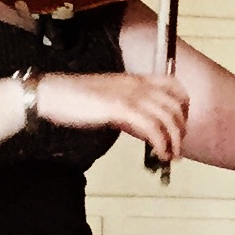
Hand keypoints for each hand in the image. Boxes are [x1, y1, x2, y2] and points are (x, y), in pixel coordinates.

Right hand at [36, 70, 188, 164]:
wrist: (51, 93)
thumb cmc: (75, 98)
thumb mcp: (110, 99)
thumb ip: (129, 109)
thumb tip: (145, 128)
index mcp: (135, 79)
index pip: (173, 86)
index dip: (183, 105)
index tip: (180, 123)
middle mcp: (137, 85)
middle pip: (175, 105)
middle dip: (181, 128)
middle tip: (177, 145)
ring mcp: (130, 96)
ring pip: (168, 118)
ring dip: (174, 140)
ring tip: (170, 155)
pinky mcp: (121, 108)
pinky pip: (152, 128)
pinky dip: (161, 143)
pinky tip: (158, 154)